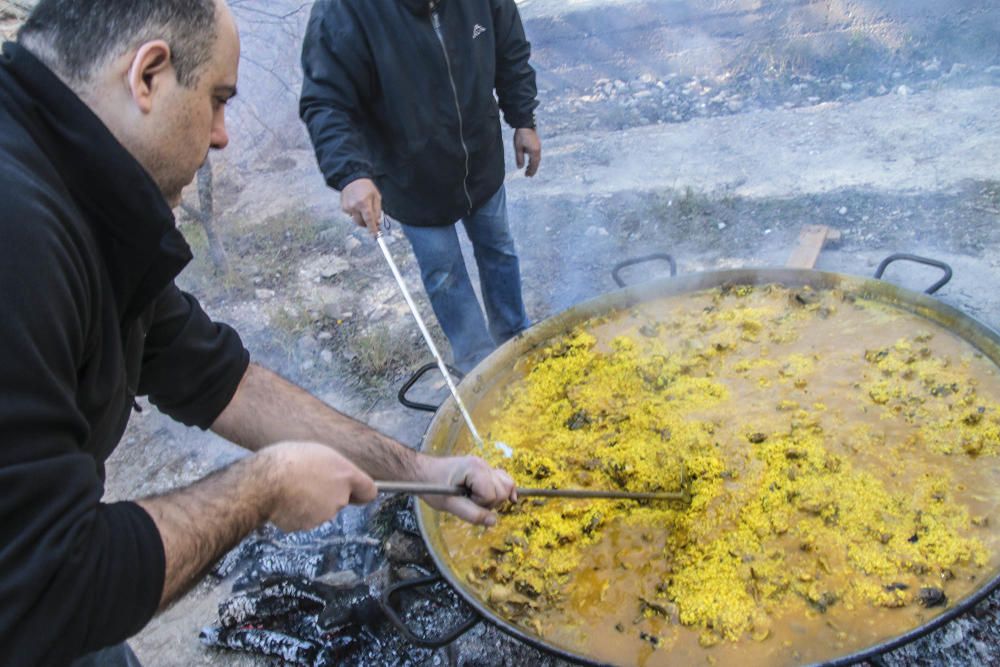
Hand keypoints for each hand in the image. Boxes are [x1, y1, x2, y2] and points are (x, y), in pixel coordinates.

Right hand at [261, 441, 376, 531]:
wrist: (263, 483)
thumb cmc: (287, 460)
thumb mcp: (317, 452)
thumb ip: (333, 468)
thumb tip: (335, 476)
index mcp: (346, 475)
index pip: (369, 490)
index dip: (362, 491)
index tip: (358, 492)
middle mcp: (340, 498)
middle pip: (341, 499)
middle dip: (329, 493)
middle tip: (307, 480)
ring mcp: (324, 515)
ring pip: (322, 509)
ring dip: (312, 502)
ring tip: (291, 488)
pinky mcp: (307, 526)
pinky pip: (304, 517)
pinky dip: (297, 512)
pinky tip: (284, 500)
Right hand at [340, 178, 381, 235]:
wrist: (352, 178)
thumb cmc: (366, 186)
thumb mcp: (376, 196)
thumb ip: (377, 210)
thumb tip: (377, 223)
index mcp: (364, 203)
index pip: (369, 220)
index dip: (373, 229)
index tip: (376, 236)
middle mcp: (354, 206)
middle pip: (362, 223)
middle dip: (367, 224)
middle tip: (372, 221)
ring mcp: (348, 207)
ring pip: (356, 220)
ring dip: (361, 218)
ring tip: (363, 208)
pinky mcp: (343, 207)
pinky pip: (351, 215)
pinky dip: (355, 213)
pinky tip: (356, 204)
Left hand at [418, 455, 516, 525]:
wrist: (423, 472)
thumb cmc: (432, 486)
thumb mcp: (449, 504)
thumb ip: (472, 514)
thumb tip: (494, 521)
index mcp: (474, 469)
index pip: (491, 495)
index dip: (480, 504)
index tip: (464, 501)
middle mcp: (483, 464)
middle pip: (502, 490)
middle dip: (489, 502)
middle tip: (469, 501)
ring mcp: (485, 466)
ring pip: (506, 485)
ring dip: (495, 497)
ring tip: (477, 499)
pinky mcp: (484, 469)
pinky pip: (504, 479)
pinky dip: (504, 490)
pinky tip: (508, 498)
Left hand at [513, 128, 540, 176]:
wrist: (525, 124)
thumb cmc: (521, 136)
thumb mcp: (518, 148)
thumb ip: (519, 158)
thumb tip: (520, 167)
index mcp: (534, 152)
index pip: (534, 164)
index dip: (531, 171)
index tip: (527, 176)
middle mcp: (538, 150)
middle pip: (536, 163)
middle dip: (532, 169)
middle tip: (528, 175)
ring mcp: (538, 147)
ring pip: (537, 159)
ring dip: (533, 165)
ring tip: (528, 169)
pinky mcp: (537, 144)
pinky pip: (536, 155)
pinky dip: (533, 160)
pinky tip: (530, 161)